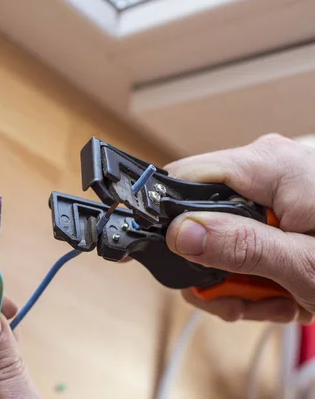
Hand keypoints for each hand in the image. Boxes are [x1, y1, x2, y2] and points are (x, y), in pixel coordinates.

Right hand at [165, 134, 314, 323]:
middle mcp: (267, 166)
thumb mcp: (305, 267)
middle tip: (237, 302)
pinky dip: (255, 270)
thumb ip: (240, 247)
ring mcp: (273, 185)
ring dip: (237, 277)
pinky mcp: (279, 203)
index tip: (168, 258)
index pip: (183, 176)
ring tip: (270, 302)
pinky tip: (279, 292)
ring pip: (219, 231)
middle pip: (200, 212)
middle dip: (213, 265)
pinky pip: (243, 235)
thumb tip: (181, 234)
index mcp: (269, 166)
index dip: (168, 219)